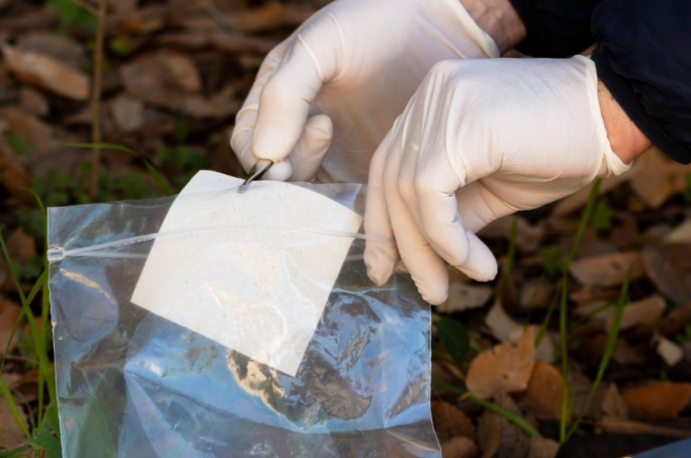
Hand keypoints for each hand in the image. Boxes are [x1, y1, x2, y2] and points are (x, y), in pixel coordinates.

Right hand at [230, 0, 500, 183]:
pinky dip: (349, 203)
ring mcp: (334, 154)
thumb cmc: (375, 22)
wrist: (442, 23)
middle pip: (275, 178)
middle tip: (325, 136)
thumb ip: (286, 94)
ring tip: (347, 149)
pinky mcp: (367, 171)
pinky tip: (368, 178)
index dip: (260, 159)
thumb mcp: (321, 44)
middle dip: (290, 175)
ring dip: (319, 192)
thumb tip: (264, 155)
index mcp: (276, 99)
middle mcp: (298, 131)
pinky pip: (346, 201)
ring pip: (308, 195)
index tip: (287, 156)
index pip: (248, 144)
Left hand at [364, 56, 629, 301]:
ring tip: (451, 287)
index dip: (383, 222)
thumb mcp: (489, 188)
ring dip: (429, 253)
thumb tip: (411, 257)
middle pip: (392, 181)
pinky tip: (477, 265)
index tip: (388, 268)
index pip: (388, 167)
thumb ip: (447, 211)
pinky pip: (432, 197)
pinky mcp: (461, 126)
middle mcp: (429, 94)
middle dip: (403, 246)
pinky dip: (449, 241)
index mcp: (430, 101)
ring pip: (408, 194)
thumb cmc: (558, 149)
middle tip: (427, 293)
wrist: (615, 115)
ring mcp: (442, 104)